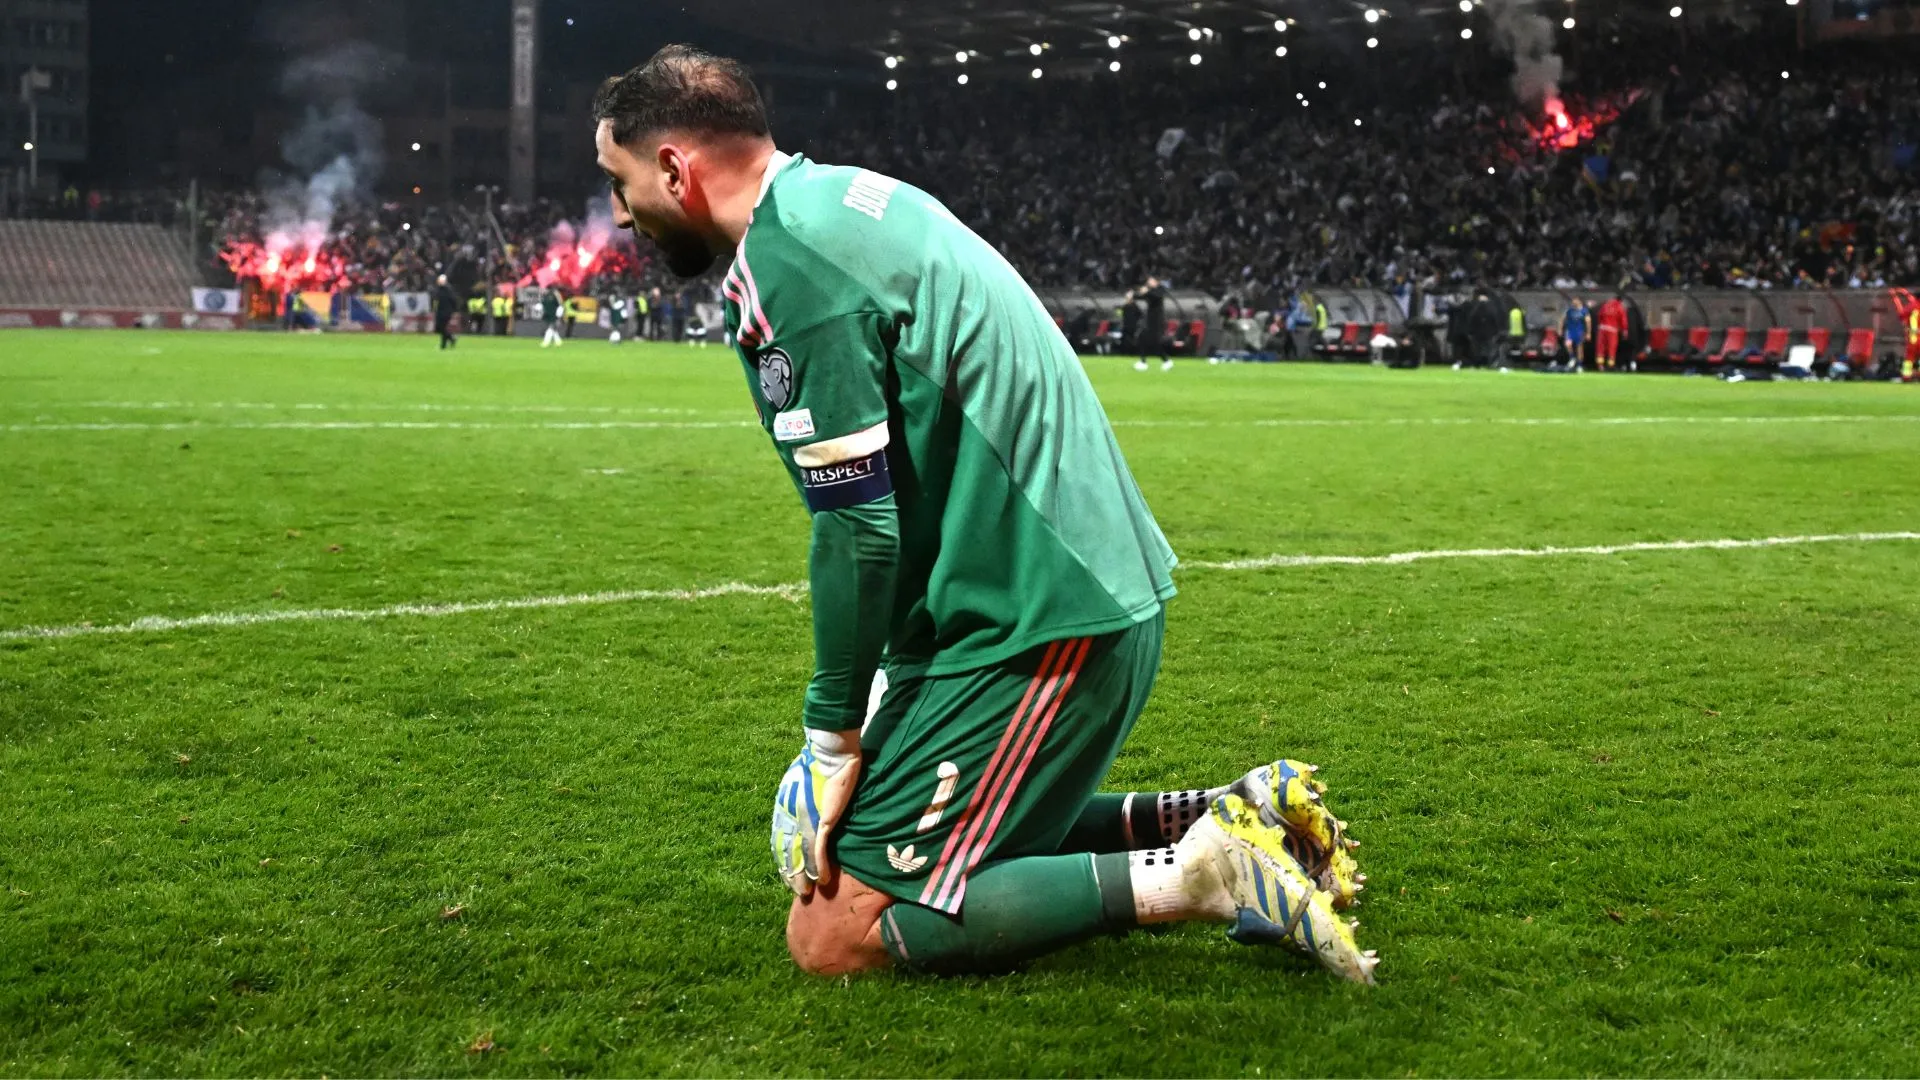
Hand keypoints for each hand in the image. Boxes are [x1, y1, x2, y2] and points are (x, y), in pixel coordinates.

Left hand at [771, 728, 861, 896]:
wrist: (829, 752)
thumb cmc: (818, 761)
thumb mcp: (802, 782)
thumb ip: (799, 796)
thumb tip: (801, 802)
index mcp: (784, 809)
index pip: (780, 841)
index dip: (784, 860)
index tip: (787, 873)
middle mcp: (790, 819)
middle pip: (787, 854)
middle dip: (791, 874)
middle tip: (796, 891)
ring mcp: (805, 822)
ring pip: (801, 857)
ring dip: (803, 878)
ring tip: (806, 893)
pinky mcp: (822, 823)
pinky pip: (819, 852)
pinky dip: (821, 868)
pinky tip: (823, 881)